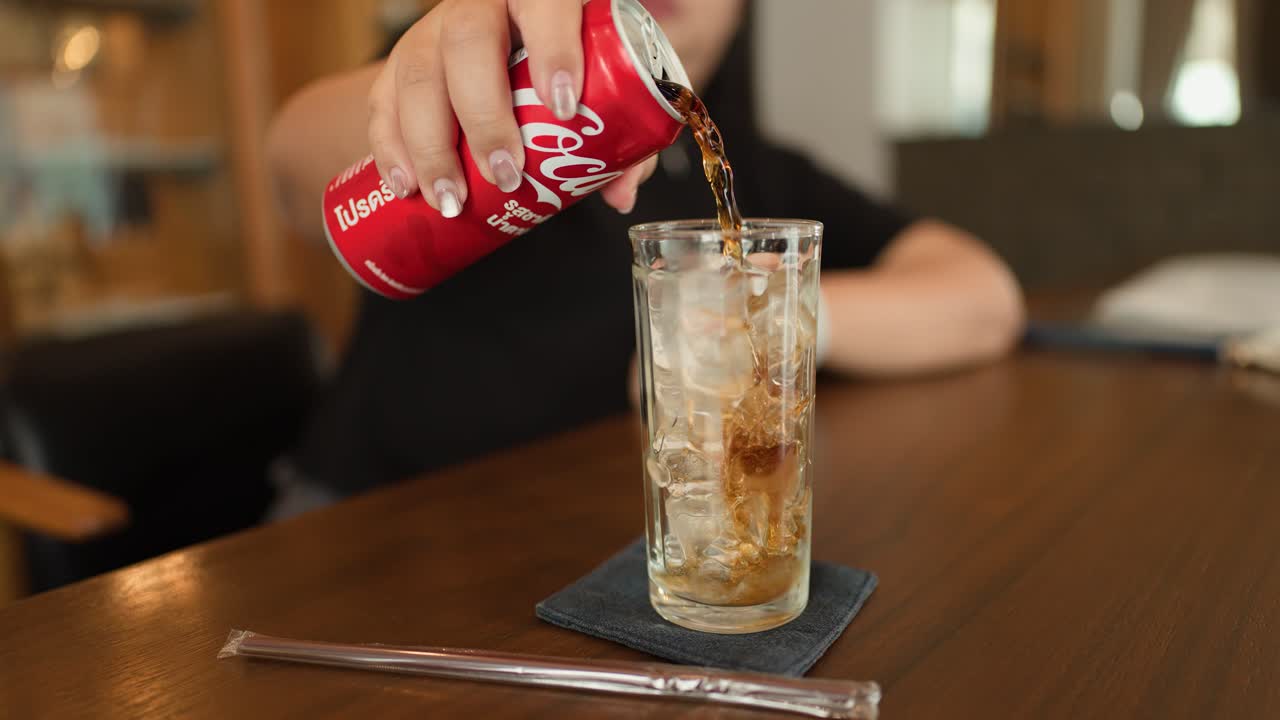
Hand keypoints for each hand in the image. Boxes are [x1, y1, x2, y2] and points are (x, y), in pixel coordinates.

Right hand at [368, 0, 656, 217]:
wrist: (521, 45)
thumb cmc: (566, 64)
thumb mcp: (605, 85)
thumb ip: (624, 133)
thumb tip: (620, 193)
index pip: (546, 3)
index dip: (555, 50)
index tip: (565, 107)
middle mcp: (482, 4)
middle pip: (469, 42)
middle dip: (484, 115)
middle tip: (506, 173)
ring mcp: (434, 30)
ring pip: (418, 73)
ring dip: (430, 145)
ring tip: (452, 199)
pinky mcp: (404, 63)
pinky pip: (384, 99)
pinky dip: (391, 148)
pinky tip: (405, 186)